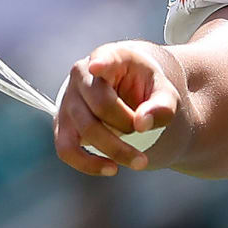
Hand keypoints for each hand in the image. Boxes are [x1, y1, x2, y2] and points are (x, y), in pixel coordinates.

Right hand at [54, 43, 178, 176]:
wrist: (130, 93)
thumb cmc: (147, 88)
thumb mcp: (164, 92)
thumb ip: (162, 106)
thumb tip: (142, 124)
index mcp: (111, 58)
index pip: (105, 58)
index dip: (102, 62)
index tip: (99, 66)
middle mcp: (82, 75)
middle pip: (101, 105)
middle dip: (127, 125)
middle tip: (145, 131)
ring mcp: (68, 100)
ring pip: (84, 129)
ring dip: (114, 149)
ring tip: (141, 162)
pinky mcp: (62, 125)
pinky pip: (66, 149)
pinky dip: (88, 163)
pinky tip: (112, 169)